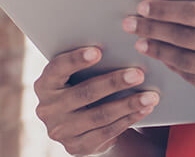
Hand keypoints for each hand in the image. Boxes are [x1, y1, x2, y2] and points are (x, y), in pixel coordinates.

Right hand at [33, 46, 160, 154]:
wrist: (77, 124)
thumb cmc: (81, 86)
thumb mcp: (75, 76)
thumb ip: (87, 64)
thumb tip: (120, 48)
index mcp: (44, 84)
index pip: (57, 69)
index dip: (76, 60)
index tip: (99, 51)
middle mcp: (47, 109)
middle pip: (84, 93)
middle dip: (114, 83)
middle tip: (138, 74)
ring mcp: (61, 131)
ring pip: (99, 115)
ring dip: (128, 104)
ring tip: (150, 96)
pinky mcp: (75, 147)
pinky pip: (106, 132)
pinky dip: (128, 120)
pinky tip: (143, 110)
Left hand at [124, 0, 194, 120]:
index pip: (194, 13)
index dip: (165, 9)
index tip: (146, 6)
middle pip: (182, 35)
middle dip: (152, 27)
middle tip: (132, 22)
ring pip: (183, 58)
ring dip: (159, 48)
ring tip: (142, 40)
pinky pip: (193, 78)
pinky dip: (176, 67)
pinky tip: (165, 58)